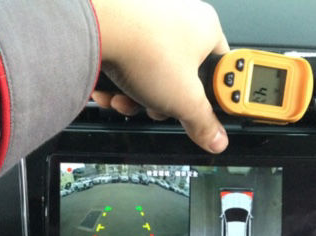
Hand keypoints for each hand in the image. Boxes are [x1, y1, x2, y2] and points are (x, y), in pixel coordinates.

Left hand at [90, 0, 228, 152]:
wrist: (97, 26)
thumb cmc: (144, 47)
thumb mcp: (185, 100)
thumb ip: (204, 122)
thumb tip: (216, 138)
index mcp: (207, 28)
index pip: (219, 71)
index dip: (210, 99)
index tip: (202, 114)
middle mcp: (180, 18)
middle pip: (180, 77)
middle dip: (164, 102)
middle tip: (159, 108)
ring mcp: (149, 20)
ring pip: (150, 73)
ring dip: (137, 97)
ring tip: (127, 100)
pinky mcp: (123, 25)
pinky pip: (127, 63)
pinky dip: (118, 81)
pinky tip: (112, 91)